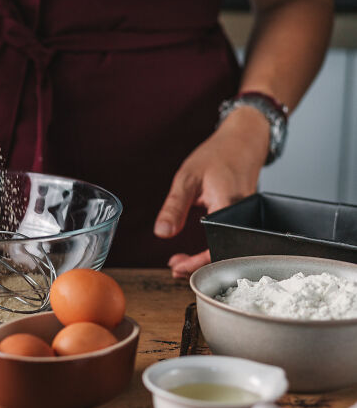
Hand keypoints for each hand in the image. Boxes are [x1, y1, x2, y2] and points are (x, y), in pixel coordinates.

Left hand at [154, 106, 270, 277]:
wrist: (244, 139)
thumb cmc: (218, 154)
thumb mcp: (187, 178)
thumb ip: (174, 207)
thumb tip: (162, 232)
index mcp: (227, 206)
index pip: (215, 247)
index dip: (197, 263)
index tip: (177, 267)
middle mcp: (241, 216)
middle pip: (223, 253)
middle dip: (198, 266)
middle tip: (175, 267)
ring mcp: (245, 217)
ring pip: (227, 247)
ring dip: (204, 258)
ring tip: (182, 260)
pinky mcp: (243, 216)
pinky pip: (229, 237)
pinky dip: (211, 246)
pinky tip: (196, 247)